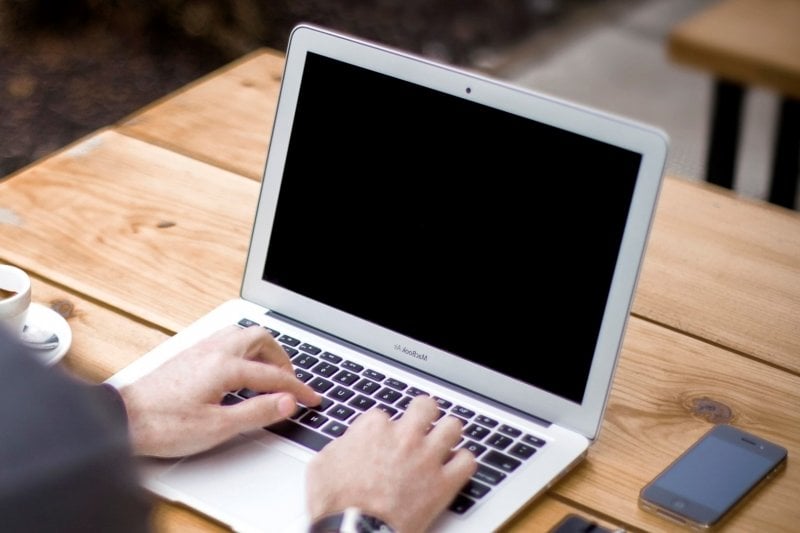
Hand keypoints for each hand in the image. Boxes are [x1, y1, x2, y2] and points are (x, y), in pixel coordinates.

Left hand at [118, 325, 319, 456]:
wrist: (123, 419)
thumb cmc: (164, 425)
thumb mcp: (217, 427)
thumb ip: (257, 412)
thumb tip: (287, 402)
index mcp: (225, 366)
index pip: (273, 375)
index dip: (297, 389)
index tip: (312, 399)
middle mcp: (214, 350)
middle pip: (262, 339)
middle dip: (283, 359)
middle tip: (291, 382)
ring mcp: (200, 349)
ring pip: (243, 334)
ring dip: (263, 350)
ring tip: (269, 372)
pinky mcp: (189, 354)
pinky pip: (226, 339)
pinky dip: (244, 349)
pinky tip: (240, 369)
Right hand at [306, 396, 476, 532]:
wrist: (353, 531)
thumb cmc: (335, 504)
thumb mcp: (322, 465)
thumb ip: (341, 445)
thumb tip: (347, 444)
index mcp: (374, 429)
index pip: (384, 414)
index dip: (384, 429)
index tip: (383, 440)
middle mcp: (404, 437)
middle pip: (425, 407)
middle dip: (423, 413)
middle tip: (422, 423)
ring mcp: (426, 458)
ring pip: (452, 427)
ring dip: (448, 433)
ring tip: (444, 440)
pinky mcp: (443, 483)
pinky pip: (467, 462)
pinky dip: (463, 463)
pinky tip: (455, 467)